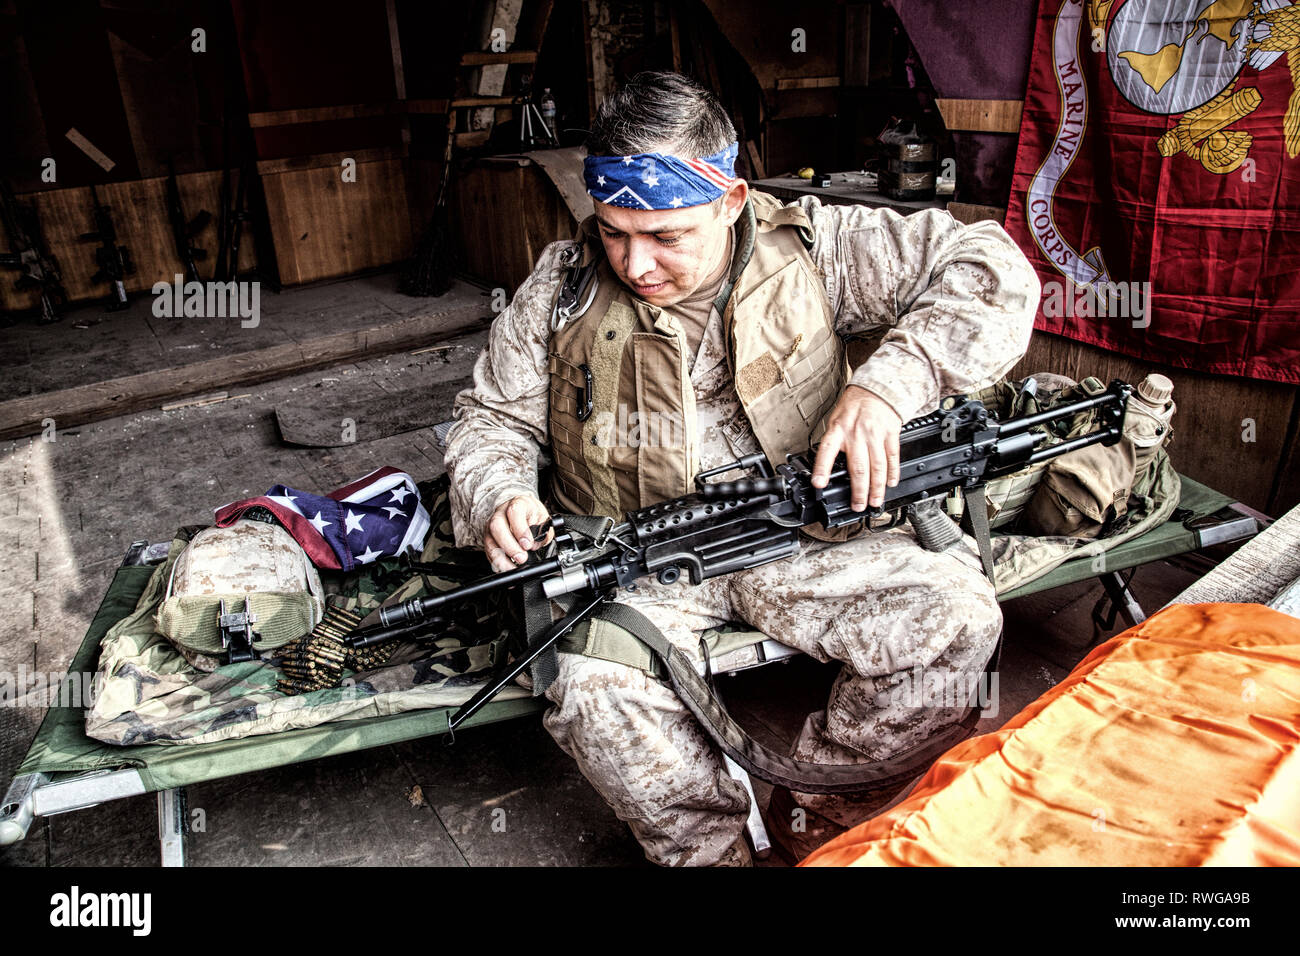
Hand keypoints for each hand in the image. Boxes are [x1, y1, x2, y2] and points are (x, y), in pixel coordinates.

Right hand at [484, 494, 553, 571]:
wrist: (523, 512)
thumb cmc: (533, 516)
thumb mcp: (543, 520)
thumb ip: (541, 532)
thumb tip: (534, 545)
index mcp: (518, 503)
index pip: (514, 512)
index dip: (520, 530)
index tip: (528, 544)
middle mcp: (501, 512)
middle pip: (497, 526)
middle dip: (509, 546)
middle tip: (522, 558)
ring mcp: (492, 525)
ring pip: (490, 540)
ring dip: (501, 557)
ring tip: (514, 567)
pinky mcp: (488, 538)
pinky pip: (488, 551)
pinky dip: (497, 562)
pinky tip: (506, 568)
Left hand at [810, 386, 901, 510]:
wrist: (877, 388)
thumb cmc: (853, 406)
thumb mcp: (836, 420)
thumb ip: (834, 442)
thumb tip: (828, 468)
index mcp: (838, 430)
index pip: (827, 451)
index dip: (822, 469)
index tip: (819, 484)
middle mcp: (857, 433)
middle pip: (858, 468)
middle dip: (858, 491)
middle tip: (858, 506)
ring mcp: (875, 434)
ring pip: (877, 467)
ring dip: (876, 488)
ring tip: (874, 501)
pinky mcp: (891, 434)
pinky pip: (892, 457)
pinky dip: (892, 473)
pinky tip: (890, 483)